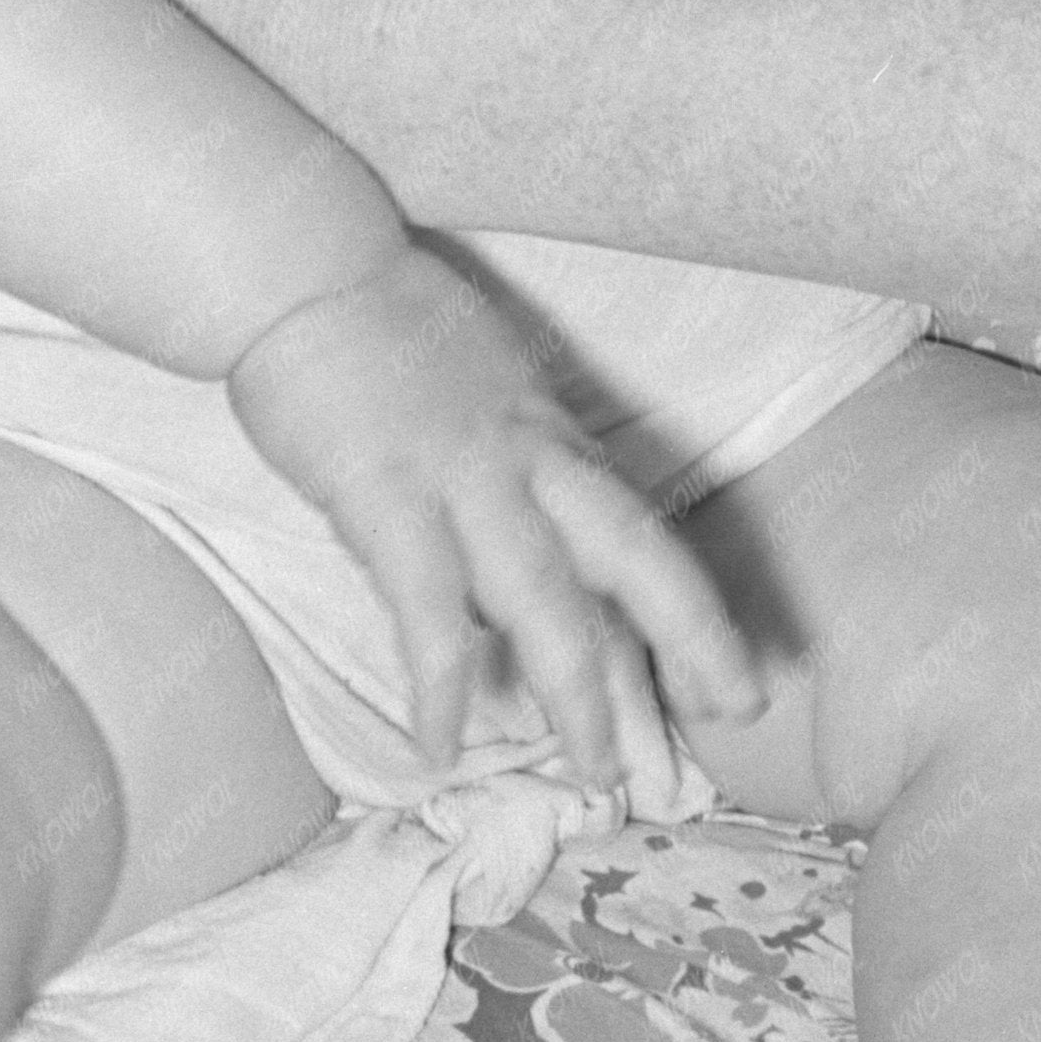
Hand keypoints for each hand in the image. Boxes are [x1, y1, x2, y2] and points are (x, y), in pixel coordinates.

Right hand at [228, 240, 762, 808]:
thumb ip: (512, 470)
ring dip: (579, 689)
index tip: (735, 677)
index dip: (696, 608)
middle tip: (738, 712)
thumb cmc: (380, 332)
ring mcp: (463, 477)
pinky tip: (438, 748)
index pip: (641, 532)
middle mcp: (528, 457)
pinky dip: (440, 683)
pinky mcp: (389, 496)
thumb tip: (526, 566)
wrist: (302, 268)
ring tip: (600, 773)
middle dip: (693, 636)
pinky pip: (428, 609)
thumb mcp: (480, 395)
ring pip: (547, 594)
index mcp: (550, 436)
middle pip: (634, 553)